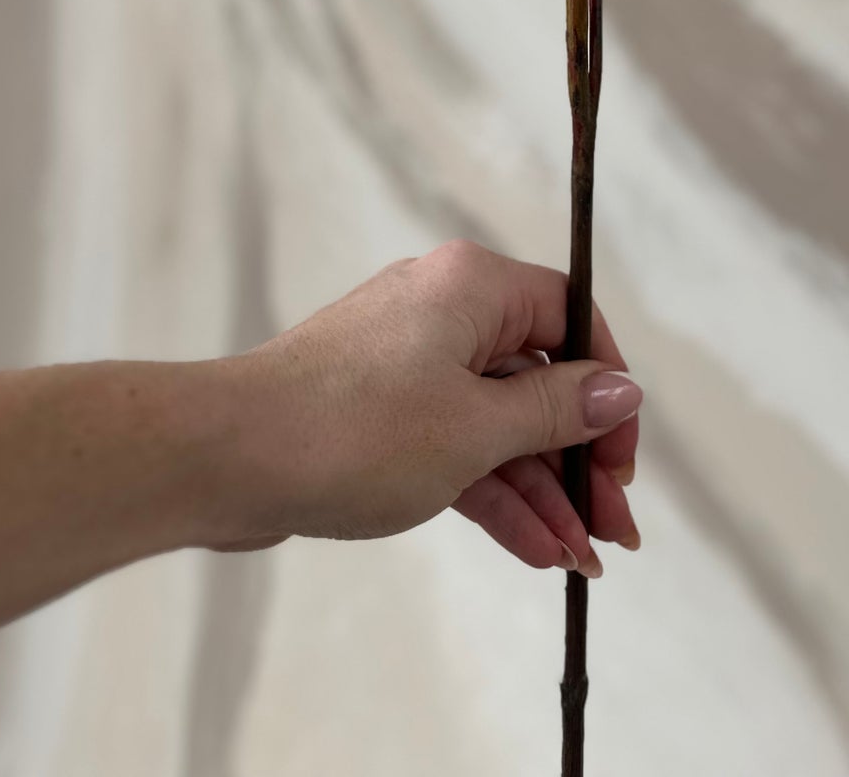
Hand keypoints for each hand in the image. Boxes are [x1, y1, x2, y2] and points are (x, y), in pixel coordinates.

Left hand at [204, 241, 641, 577]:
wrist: (225, 458)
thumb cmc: (351, 430)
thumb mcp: (477, 428)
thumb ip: (557, 410)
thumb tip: (622, 389)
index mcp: (471, 286)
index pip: (570, 316)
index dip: (607, 387)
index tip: (624, 459)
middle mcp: (442, 311)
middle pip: (538, 378)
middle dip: (580, 460)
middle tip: (615, 530)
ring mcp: (407, 364)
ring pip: (497, 424)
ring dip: (542, 492)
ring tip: (582, 562)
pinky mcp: (379, 412)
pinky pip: (455, 445)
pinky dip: (494, 494)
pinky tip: (535, 549)